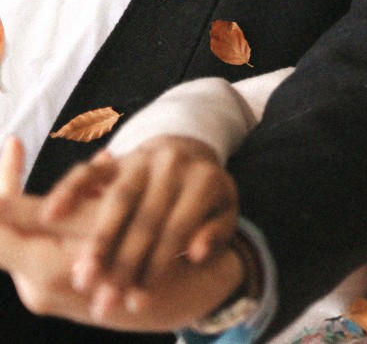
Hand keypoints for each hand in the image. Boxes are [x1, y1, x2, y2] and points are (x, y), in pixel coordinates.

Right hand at [42, 136, 237, 314]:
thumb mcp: (224, 214)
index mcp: (204, 177)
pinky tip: (51, 215)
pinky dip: (68, 191)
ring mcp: (141, 158)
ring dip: (97, 240)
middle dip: (124, 264)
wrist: (188, 156)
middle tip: (106, 303)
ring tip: (82, 278)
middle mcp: (172, 163)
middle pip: (145, 217)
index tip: (139, 302)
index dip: (158, 266)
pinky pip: (89, 171)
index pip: (178, 226)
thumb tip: (199, 252)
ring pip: (116, 198)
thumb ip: (215, 233)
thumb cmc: (205, 199)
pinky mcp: (116, 159)